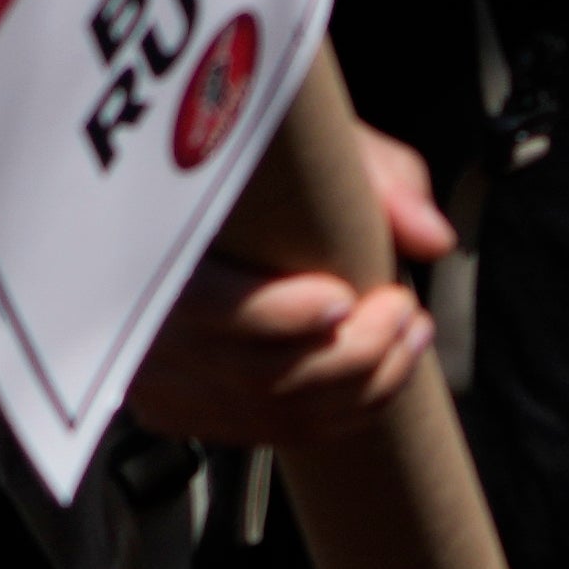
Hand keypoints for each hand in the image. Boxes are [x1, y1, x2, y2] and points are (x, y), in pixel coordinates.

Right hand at [128, 127, 454, 449]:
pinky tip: (377, 375)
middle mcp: (139, 322)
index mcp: (141, 243)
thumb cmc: (246, 158)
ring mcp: (158, 375)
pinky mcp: (182, 405)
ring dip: (363, 388)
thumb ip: (375, 175)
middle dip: (356, 353)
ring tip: (407, 338)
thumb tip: (429, 235)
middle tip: (404, 311)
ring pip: (274, 413)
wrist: (191, 188)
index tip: (346, 295)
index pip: (202, 302)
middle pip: (256, 373)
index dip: (279, 313)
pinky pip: (271, 431)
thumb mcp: (308, 137)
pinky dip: (338, 413)